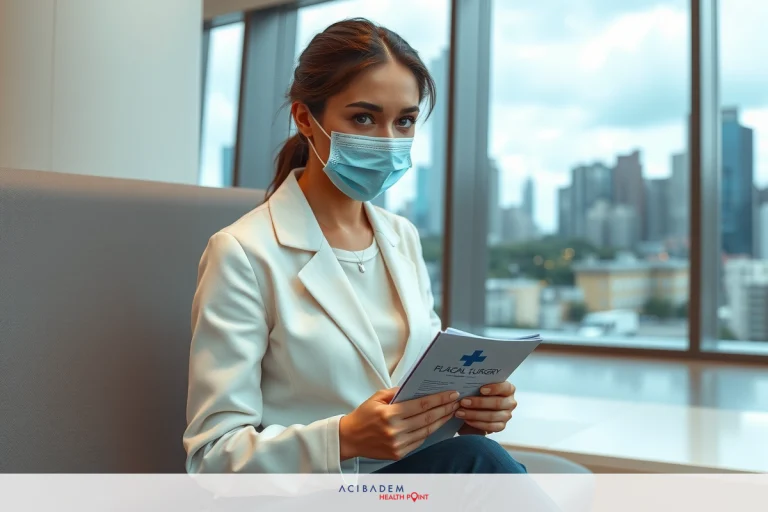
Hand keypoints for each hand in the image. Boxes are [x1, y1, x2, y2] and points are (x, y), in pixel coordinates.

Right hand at [339, 388, 459, 460]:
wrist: (350, 439)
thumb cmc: (363, 415)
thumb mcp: (376, 398)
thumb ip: (396, 392)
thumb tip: (416, 388)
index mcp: (389, 414)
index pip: (421, 405)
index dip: (439, 399)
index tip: (451, 394)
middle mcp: (395, 430)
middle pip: (427, 418)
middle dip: (445, 409)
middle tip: (457, 402)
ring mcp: (398, 444)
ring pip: (426, 431)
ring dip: (441, 421)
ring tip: (451, 412)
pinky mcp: (399, 453)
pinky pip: (419, 441)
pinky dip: (429, 432)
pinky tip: (436, 424)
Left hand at [455, 382, 516, 433]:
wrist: (476, 409)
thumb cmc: (477, 393)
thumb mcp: (478, 387)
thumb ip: (477, 384)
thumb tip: (466, 383)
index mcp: (508, 389)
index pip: (505, 387)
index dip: (494, 388)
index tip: (481, 389)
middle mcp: (510, 402)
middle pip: (497, 403)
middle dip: (479, 403)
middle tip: (463, 402)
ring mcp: (507, 415)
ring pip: (492, 416)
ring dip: (474, 414)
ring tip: (460, 412)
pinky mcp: (501, 426)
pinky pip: (490, 427)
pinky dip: (477, 423)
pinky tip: (467, 420)